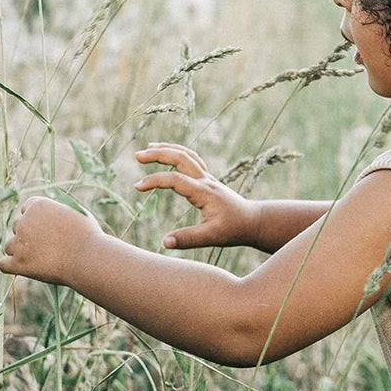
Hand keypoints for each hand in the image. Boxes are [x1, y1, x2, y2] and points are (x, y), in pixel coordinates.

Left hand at [0, 196, 101, 284]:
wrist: (90, 259)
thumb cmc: (89, 237)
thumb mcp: (76, 214)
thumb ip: (57, 211)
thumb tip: (48, 213)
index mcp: (38, 206)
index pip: (26, 209)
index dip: (36, 220)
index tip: (47, 230)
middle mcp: (24, 221)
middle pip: (17, 228)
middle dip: (29, 237)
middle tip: (50, 248)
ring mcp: (19, 243)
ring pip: (10, 246)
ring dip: (22, 252)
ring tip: (45, 260)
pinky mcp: (18, 263)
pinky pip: (4, 264)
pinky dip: (13, 267)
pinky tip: (26, 269)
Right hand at [134, 143, 256, 249]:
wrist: (253, 221)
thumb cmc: (234, 229)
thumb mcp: (212, 237)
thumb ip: (188, 239)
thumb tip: (164, 242)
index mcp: (204, 192)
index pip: (175, 180)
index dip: (155, 180)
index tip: (137, 187)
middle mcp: (206, 181)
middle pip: (181, 158)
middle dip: (159, 154)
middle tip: (137, 156)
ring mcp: (208, 178)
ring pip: (187, 155)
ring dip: (168, 149)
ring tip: (148, 148)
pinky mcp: (209, 180)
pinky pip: (192, 160)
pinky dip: (178, 153)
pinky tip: (168, 154)